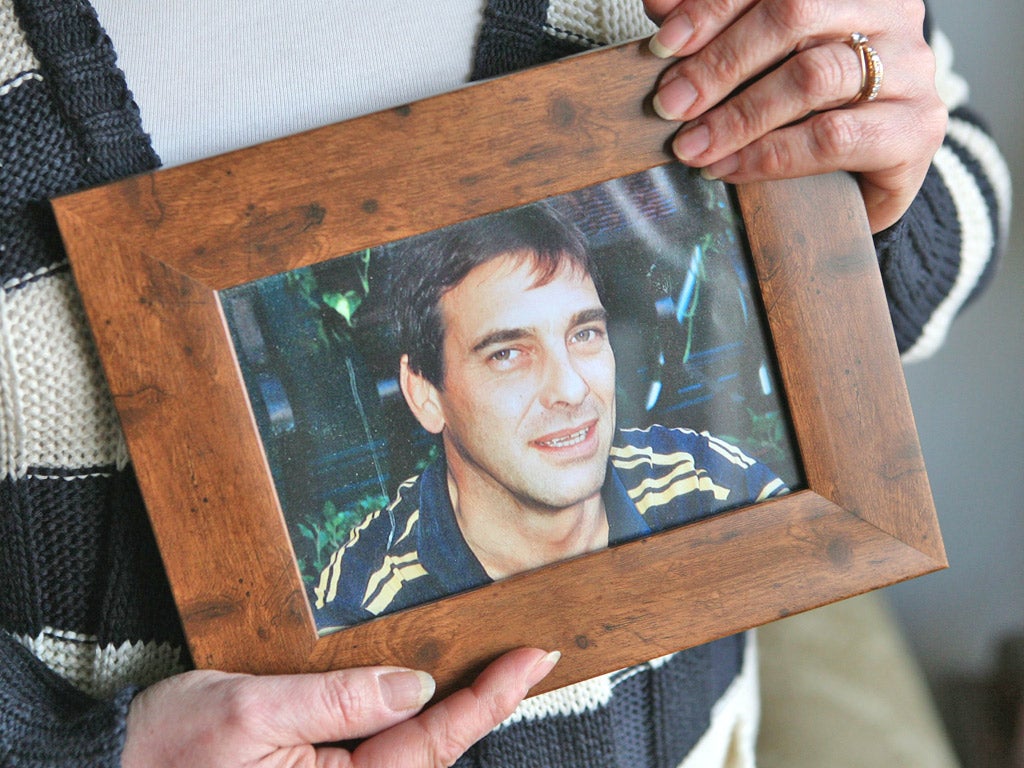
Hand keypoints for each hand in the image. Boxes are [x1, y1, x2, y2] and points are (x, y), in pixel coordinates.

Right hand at [121, 647, 558, 766]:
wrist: (113, 762)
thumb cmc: (169, 746)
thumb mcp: (251, 711)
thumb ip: (339, 699)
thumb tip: (417, 686)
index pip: (432, 744)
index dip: (489, 700)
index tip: (532, 658)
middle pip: (433, 754)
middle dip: (486, 708)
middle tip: (531, 659)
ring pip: (412, 754)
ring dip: (458, 715)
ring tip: (500, 673)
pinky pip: (382, 752)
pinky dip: (418, 723)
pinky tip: (434, 696)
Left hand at [643, 0, 946, 231]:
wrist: (870, 182)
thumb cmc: (808, 113)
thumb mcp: (761, 65)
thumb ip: (718, 29)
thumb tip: (659, 4)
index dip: (712, 6)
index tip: (662, 46)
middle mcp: (888, 12)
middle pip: (793, 14)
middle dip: (719, 63)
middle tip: (670, 104)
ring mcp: (911, 67)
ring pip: (812, 77)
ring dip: (738, 116)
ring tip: (692, 146)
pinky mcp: (917, 128)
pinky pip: (832, 137)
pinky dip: (770, 155)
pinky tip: (730, 168)